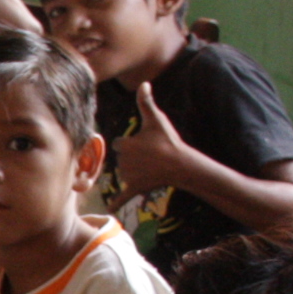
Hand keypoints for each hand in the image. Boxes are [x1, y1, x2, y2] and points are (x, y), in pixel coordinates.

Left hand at [111, 81, 198, 196]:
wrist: (181, 164)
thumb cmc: (168, 140)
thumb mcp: (156, 119)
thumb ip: (146, 103)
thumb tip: (144, 83)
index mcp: (124, 144)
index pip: (119, 143)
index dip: (130, 143)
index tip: (143, 144)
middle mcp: (122, 161)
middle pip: (123, 159)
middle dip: (134, 158)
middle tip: (151, 156)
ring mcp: (128, 176)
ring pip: (125, 173)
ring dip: (135, 172)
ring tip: (152, 167)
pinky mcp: (134, 188)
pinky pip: (123, 196)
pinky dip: (117, 203)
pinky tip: (111, 209)